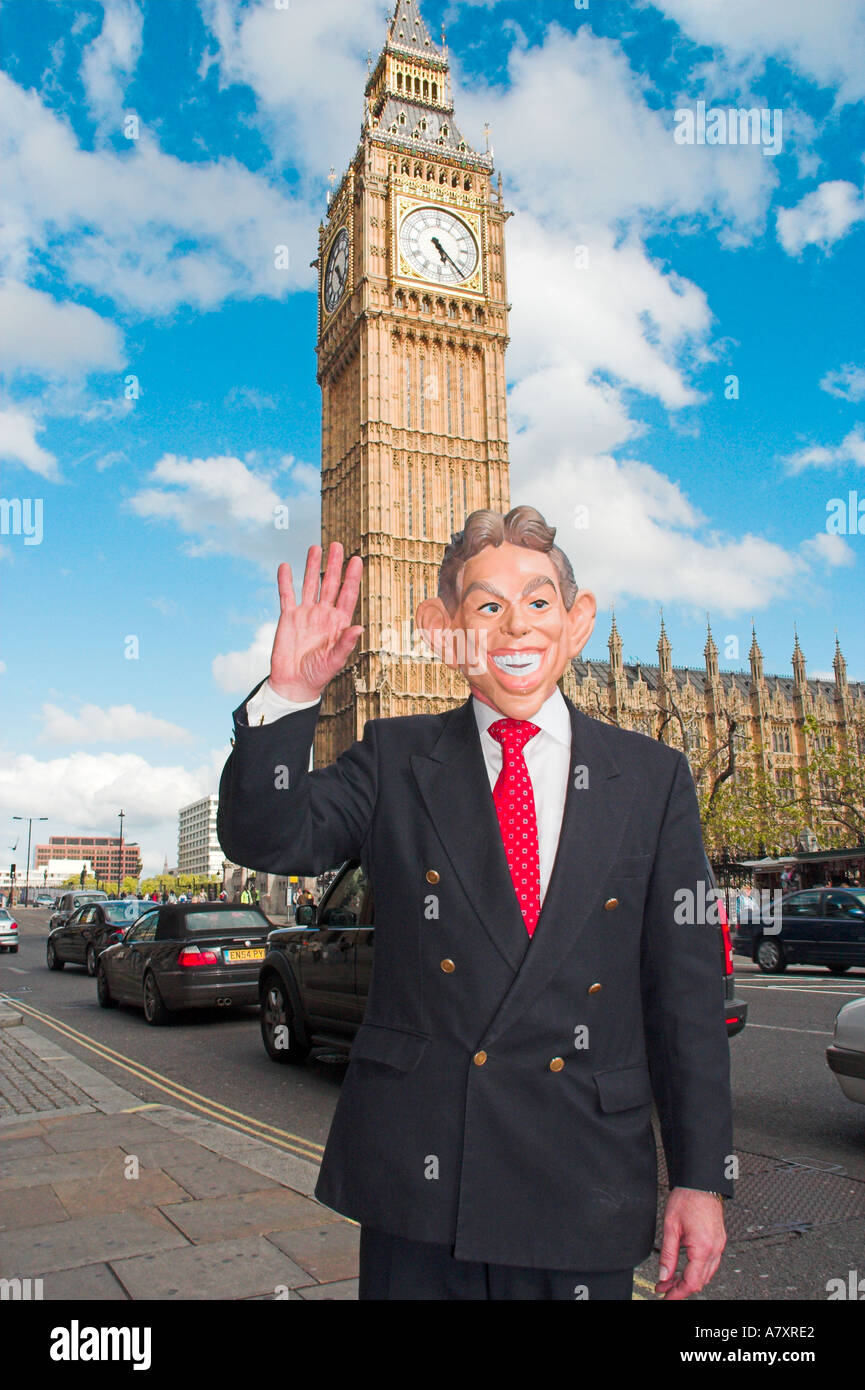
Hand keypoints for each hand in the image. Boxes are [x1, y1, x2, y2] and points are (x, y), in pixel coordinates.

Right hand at [269, 543, 362, 701]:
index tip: (356, 560)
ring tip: (315, 548)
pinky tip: (285, 567)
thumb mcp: (335, 660)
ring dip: (312, 566)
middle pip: (330, 583)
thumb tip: (359, 627)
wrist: (294, 683)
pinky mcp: (288, 617)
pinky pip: (287, 595)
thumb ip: (346, 643)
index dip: (352, 577)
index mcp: (338, 622)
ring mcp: (306, 614)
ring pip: (309, 584)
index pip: (347, 594)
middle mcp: (323, 614)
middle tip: (338, 545)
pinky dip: (285, 581)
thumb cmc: (318, 674)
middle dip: (334, 565)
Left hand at [654, 1187, 725, 1299]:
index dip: (677, 1294)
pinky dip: (698, 1270)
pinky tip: (685, 1268)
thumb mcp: (670, 1227)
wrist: (701, 1183)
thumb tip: (663, 1275)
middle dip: (680, 1288)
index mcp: (703, 1247)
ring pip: (706, 1274)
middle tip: (664, 1288)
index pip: (691, 1282)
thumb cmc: (687, 1199)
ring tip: (671, 1279)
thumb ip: (667, 1254)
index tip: (666, 1297)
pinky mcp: (719, 1240)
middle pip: (700, 1281)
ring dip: (689, 1280)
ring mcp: (719, 1245)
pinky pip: (710, 1263)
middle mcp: (715, 1249)